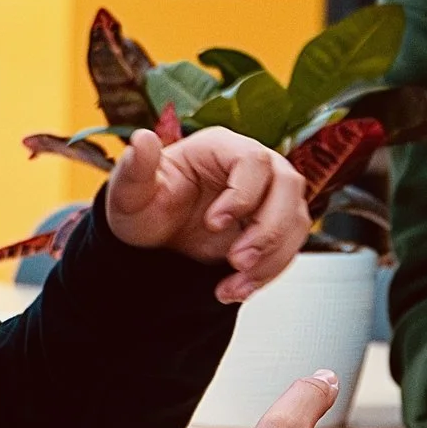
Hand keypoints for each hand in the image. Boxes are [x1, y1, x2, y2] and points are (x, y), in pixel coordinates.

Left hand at [105, 125, 308, 305]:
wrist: (155, 242)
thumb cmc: (145, 208)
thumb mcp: (130, 193)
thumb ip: (134, 170)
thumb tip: (141, 139)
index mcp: (220, 148)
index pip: (254, 160)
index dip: (243, 194)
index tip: (213, 224)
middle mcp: (253, 167)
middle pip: (288, 185)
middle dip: (269, 230)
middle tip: (237, 260)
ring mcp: (268, 197)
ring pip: (296, 220)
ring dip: (272, 258)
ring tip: (235, 284)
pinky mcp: (273, 227)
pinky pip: (288, 248)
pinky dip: (267, 274)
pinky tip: (236, 288)